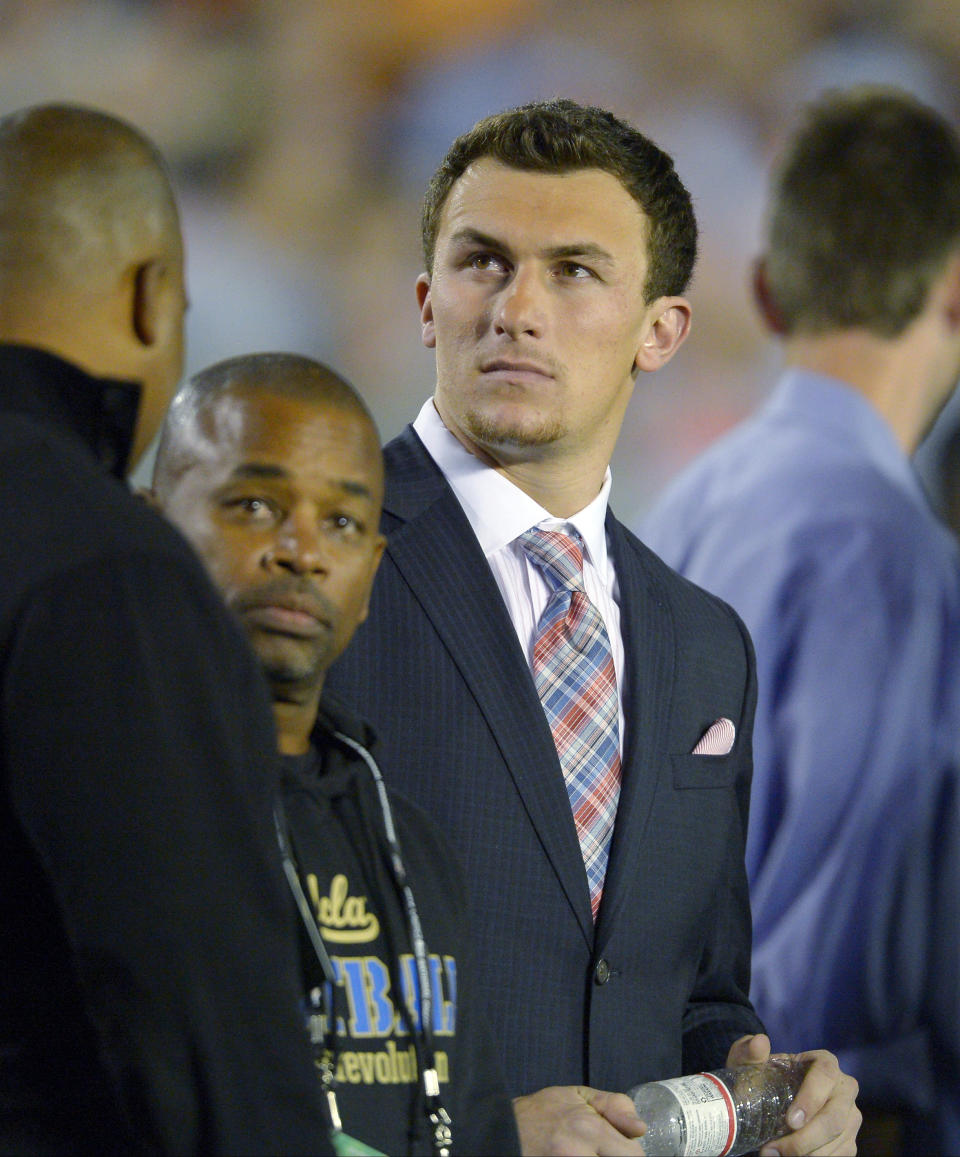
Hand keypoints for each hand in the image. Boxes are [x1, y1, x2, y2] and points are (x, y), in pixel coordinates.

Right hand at [513, 1085, 646, 1155]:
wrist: (502, 1127)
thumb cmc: (543, 1111)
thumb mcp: (578, 1095)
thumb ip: (614, 1106)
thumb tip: (641, 1128)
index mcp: (590, 1128)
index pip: (634, 1156)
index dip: (631, 1153)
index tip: (619, 1149)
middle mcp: (580, 1153)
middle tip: (604, 1152)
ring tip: (593, 1155)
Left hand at [725, 1034, 860, 1154]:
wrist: (766, 1100)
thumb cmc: (760, 1077)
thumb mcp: (748, 1062)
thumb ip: (749, 1052)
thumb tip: (760, 1042)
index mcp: (825, 1063)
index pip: (825, 1076)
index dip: (811, 1098)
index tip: (790, 1121)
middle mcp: (844, 1088)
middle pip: (834, 1117)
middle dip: (806, 1139)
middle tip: (775, 1150)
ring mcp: (850, 1116)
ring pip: (837, 1141)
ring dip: (807, 1154)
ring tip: (774, 1155)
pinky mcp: (848, 1140)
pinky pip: (838, 1156)